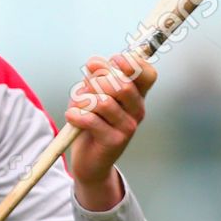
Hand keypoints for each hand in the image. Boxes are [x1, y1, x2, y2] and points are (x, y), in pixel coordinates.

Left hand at [65, 51, 157, 208]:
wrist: (89, 159)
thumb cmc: (90, 120)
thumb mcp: (90, 94)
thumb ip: (94, 77)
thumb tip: (95, 63)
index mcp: (135, 95)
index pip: (147, 73)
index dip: (131, 62)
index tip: (112, 61)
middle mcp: (137, 110)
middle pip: (122, 85)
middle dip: (96, 82)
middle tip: (86, 90)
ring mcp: (129, 127)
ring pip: (104, 102)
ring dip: (83, 101)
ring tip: (78, 108)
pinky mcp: (115, 141)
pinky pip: (91, 120)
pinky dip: (76, 116)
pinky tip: (72, 118)